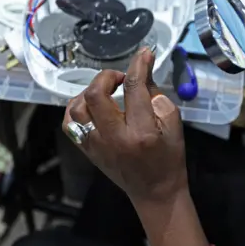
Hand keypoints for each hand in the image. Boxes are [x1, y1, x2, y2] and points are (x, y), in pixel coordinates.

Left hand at [62, 48, 185, 201]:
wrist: (155, 191)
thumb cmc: (169, 157)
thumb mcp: (174, 126)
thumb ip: (158, 97)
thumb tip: (142, 74)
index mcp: (142, 132)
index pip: (134, 88)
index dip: (139, 65)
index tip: (144, 54)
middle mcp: (114, 138)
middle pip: (95, 95)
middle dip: (107, 77)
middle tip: (121, 78)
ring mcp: (96, 146)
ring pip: (77, 108)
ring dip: (90, 91)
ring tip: (105, 91)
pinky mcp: (87, 150)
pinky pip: (70, 123)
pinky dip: (76, 108)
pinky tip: (91, 105)